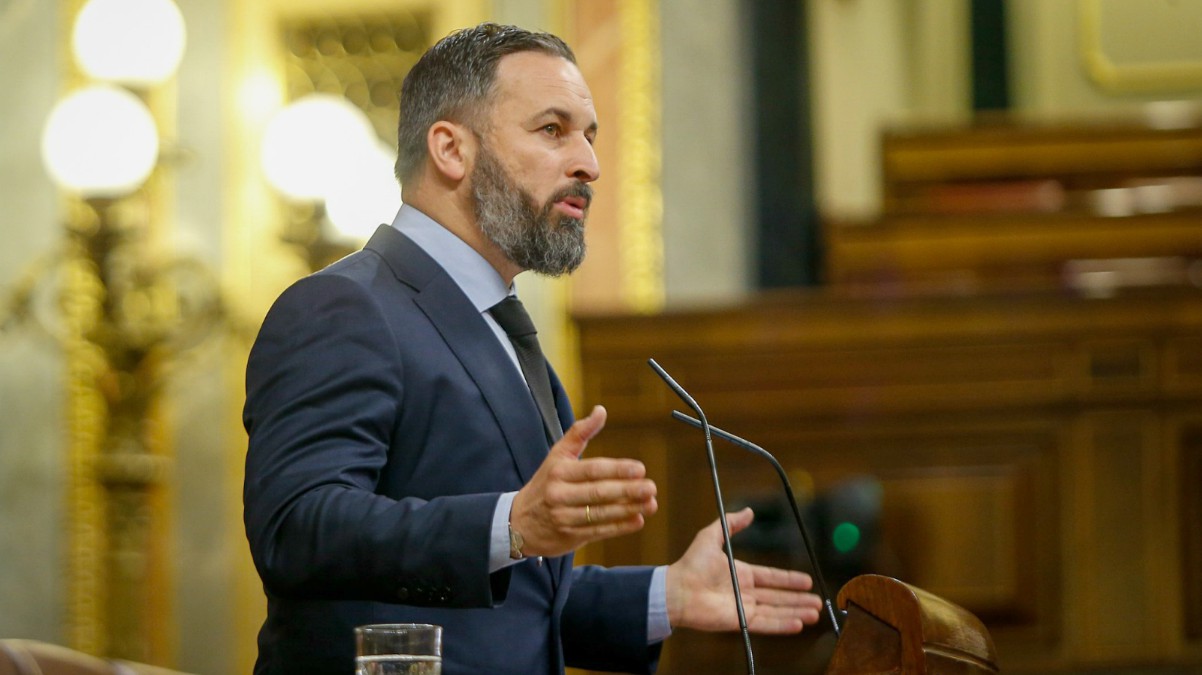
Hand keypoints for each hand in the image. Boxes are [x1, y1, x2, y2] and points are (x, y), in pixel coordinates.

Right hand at [510, 405, 657, 557]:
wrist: (518, 523)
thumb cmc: (545, 483)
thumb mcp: (557, 455)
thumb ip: (580, 432)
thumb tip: (601, 411)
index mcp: (559, 472)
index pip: (592, 470)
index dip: (617, 470)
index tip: (640, 469)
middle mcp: (560, 495)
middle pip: (598, 493)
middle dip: (627, 491)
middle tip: (651, 487)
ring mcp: (564, 518)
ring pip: (601, 514)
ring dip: (628, 510)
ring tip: (650, 504)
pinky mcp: (570, 536)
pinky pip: (599, 531)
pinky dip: (620, 527)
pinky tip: (637, 520)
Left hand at [666, 508, 822, 633]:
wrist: (676, 589)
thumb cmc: (690, 564)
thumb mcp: (711, 537)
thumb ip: (730, 525)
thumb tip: (748, 511)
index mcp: (742, 574)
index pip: (772, 577)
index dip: (790, 580)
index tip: (808, 581)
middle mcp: (745, 592)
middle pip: (779, 597)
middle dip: (799, 600)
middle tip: (818, 602)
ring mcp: (744, 608)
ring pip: (777, 611)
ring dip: (796, 612)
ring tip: (815, 614)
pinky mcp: (740, 621)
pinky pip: (766, 623)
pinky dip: (782, 625)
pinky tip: (798, 624)